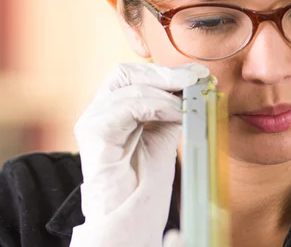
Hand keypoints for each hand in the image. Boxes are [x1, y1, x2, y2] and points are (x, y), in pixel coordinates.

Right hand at [69, 62, 208, 246]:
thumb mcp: (162, 139)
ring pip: (129, 86)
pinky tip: (176, 113)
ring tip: (190, 102)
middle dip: (163, 73)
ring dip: (166, 91)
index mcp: (112, 110)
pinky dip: (156, 105)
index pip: (133, 75)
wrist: (130, 220)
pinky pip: (126, 107)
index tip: (197, 74)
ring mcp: (92, 120)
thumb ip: (169, 112)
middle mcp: (98, 111)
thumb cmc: (143, 186)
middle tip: (195, 79)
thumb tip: (191, 88)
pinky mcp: (94, 133)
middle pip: (125, 73)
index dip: (164, 70)